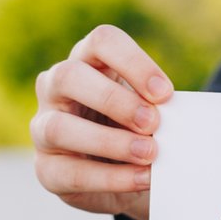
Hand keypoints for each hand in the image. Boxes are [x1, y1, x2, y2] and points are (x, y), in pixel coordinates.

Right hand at [30, 24, 173, 219]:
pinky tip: (141, 178)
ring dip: (109, 142)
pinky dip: (111, 177)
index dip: (133, 62)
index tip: (165, 93)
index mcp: (87, 61)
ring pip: (58, 127)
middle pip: (69, 76)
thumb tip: (177, 118)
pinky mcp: (46, 168)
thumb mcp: (149, 110)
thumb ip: (157, 108)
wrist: (124, 175)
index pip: (101, 41)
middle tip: (152, 122)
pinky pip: (71, 172)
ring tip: (148, 153)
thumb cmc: (137, 130)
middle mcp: (55, 87)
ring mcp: (42, 128)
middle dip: (113, 100)